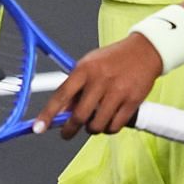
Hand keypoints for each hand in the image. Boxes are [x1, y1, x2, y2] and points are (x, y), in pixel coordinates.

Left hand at [32, 34, 162, 139]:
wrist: (144, 51)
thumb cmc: (113, 59)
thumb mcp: (89, 66)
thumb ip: (75, 87)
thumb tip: (61, 111)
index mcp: (85, 69)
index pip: (61, 95)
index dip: (48, 114)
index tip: (38, 127)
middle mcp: (100, 81)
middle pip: (79, 116)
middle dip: (70, 129)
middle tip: (67, 132)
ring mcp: (117, 92)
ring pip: (97, 125)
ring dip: (92, 129)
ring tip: (93, 121)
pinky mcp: (132, 102)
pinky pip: (115, 126)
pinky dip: (109, 128)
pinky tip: (109, 120)